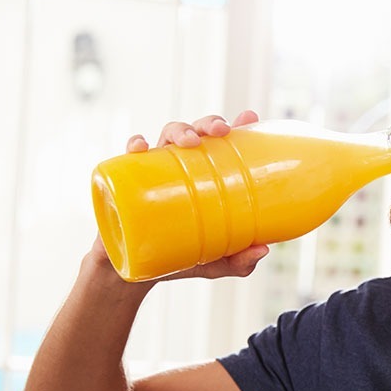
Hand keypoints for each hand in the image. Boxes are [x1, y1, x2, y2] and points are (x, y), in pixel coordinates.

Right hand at [92, 110, 268, 281]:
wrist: (136, 272)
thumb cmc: (181, 258)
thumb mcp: (217, 263)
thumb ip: (241, 261)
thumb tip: (263, 250)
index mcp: (206, 177)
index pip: (223, 144)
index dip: (238, 126)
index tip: (250, 117)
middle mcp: (182, 167)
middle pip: (197, 132)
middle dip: (209, 123)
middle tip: (222, 131)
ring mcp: (155, 171)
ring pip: (166, 136)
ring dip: (180, 131)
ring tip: (191, 142)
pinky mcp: (127, 182)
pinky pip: (128, 157)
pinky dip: (134, 146)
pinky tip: (141, 147)